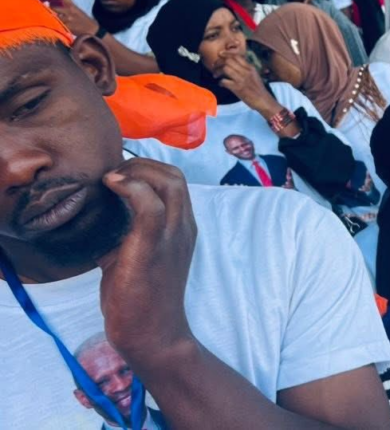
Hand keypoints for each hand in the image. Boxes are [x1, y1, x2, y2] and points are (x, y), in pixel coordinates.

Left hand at [49, 0, 98, 36]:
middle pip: (55, 8)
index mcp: (72, 6)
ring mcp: (68, 19)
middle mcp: (70, 11)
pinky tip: (53, 24)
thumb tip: (53, 2)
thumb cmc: (81, 18)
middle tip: (46, 7)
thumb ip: (66, 6)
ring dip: (51, 17)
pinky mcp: (67, 27)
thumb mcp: (75, 9)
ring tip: (48, 16)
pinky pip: (57, 24)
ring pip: (55, 17)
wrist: (91, 28)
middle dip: (49, 8)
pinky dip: (54, 24)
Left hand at [96, 159, 196, 370]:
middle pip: (174, 176)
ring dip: (136, 171)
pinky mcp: (153, 248)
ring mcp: (171, 237)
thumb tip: (95, 214)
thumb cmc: (141, 301)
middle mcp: (183, 228)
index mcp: (182, 229)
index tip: (119, 174)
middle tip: (113, 173)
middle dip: (141, 164)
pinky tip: (110, 188)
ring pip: (169, 183)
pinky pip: (149, 206)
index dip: (147, 168)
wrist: (153, 336)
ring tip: (111, 179)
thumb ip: (124, 233)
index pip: (175, 181)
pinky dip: (131, 188)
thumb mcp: (133, 257)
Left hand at [218, 54, 275, 114]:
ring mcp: (242, 79)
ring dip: (218, 71)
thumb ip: (246, 69)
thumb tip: (234, 65)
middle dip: (219, 62)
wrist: (263, 100)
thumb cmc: (258, 89)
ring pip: (225, 68)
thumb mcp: (254, 75)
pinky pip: (224, 81)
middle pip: (228, 60)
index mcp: (250, 67)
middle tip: (214, 67)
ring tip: (216, 75)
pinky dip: (220, 82)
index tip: (220, 55)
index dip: (226, 54)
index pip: (236, 56)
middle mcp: (246, 71)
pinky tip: (221, 84)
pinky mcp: (238, 88)